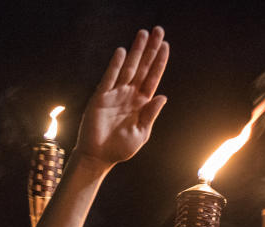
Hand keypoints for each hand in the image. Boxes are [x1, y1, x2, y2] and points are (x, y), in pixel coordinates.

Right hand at [74, 27, 168, 167]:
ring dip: (136, 51)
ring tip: (143, 33)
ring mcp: (115, 94)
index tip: (166, 45)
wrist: (98, 156)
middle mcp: (129, 95)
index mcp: (142, 103)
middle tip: (158, 30)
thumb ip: (150, 115)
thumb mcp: (140, 134)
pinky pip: (109, 78)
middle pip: (143, 67)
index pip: (153, 78)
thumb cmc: (120, 149)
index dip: (159, 62)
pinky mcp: (101, 97)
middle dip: (150, 49)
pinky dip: (115, 65)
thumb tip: (163, 96)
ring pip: (128, 68)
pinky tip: (122, 52)